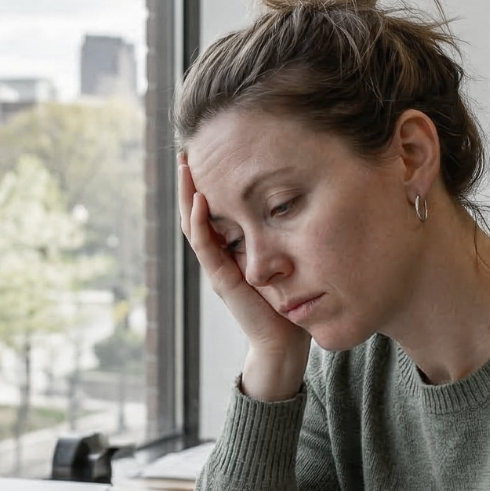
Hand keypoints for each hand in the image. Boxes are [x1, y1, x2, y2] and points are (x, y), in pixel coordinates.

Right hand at [179, 157, 309, 397]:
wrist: (285, 340)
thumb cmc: (290, 299)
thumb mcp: (286, 253)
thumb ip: (284, 231)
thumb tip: (304, 193)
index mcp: (231, 247)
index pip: (212, 208)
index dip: (206, 181)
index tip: (206, 151)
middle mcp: (219, 254)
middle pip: (196, 211)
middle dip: (190, 181)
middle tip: (185, 150)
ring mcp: (217, 266)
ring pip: (193, 224)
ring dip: (188, 195)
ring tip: (185, 166)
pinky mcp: (222, 279)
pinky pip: (206, 246)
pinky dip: (201, 222)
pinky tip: (201, 200)